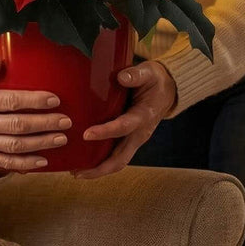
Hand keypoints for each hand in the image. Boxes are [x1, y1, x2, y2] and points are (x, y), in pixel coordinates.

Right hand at [0, 60, 71, 172]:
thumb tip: (0, 64)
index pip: (11, 101)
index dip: (35, 100)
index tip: (54, 98)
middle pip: (19, 125)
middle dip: (46, 123)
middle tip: (66, 121)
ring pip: (16, 146)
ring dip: (41, 143)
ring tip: (60, 139)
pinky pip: (5, 163)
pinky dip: (25, 165)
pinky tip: (42, 162)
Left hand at [72, 61, 177, 179]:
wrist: (168, 90)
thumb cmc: (155, 81)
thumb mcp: (149, 73)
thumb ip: (135, 75)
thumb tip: (121, 77)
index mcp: (144, 116)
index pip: (123, 127)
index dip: (105, 132)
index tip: (86, 135)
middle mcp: (140, 133)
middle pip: (120, 158)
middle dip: (99, 167)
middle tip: (77, 171)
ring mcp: (135, 139)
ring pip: (118, 162)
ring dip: (98, 170)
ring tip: (75, 172)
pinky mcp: (130, 140)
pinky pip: (116, 156)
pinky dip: (101, 162)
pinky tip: (83, 162)